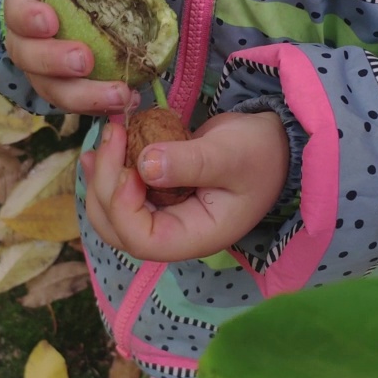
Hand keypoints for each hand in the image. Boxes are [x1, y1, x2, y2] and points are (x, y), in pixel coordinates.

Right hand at [3, 0, 152, 114]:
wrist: (84, 13)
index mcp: (26, 4)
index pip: (16, 11)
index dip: (28, 18)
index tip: (50, 21)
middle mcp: (25, 43)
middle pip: (28, 58)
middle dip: (54, 61)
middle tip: (85, 61)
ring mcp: (40, 73)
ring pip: (51, 91)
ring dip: (85, 96)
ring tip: (120, 94)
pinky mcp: (62, 93)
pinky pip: (74, 106)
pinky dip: (100, 107)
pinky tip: (129, 101)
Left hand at [80, 112, 289, 262]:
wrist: (275, 140)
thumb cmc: (260, 152)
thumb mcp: (230, 154)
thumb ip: (189, 162)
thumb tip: (144, 165)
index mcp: (196, 236)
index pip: (143, 240)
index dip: (124, 207)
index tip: (131, 167)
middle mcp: (175, 232)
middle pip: (118, 229)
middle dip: (104, 186)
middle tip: (112, 137)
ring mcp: (164, 215)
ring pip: (113, 212)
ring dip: (101, 177)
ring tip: (104, 139)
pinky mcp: (158, 194)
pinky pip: (122, 192)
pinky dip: (109, 170)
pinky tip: (103, 146)